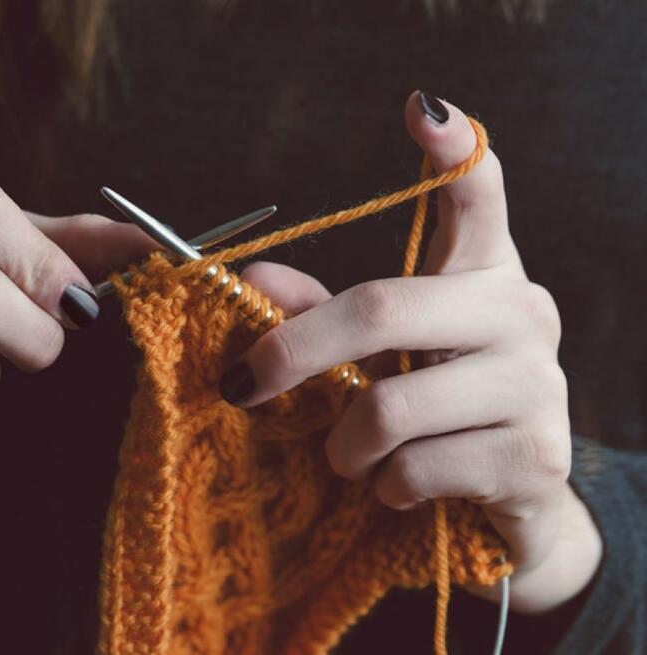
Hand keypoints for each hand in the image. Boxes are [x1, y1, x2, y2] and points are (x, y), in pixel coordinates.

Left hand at [219, 92, 600, 613]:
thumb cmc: (430, 407)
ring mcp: (537, 384)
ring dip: (342, 446)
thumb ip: (317, 316)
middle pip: (380, 308)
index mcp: (481, 274)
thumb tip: (248, 280)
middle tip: (244, 388)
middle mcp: (522, 313)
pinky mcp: (537, 456)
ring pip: (390, 408)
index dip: (452, 151)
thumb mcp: (378, 355)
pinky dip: (382, 486)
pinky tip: (395, 485)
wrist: (507, 498)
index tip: (419, 108)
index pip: (477, 197)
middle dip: (294, 354)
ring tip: (347, 456)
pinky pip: (416, 469)